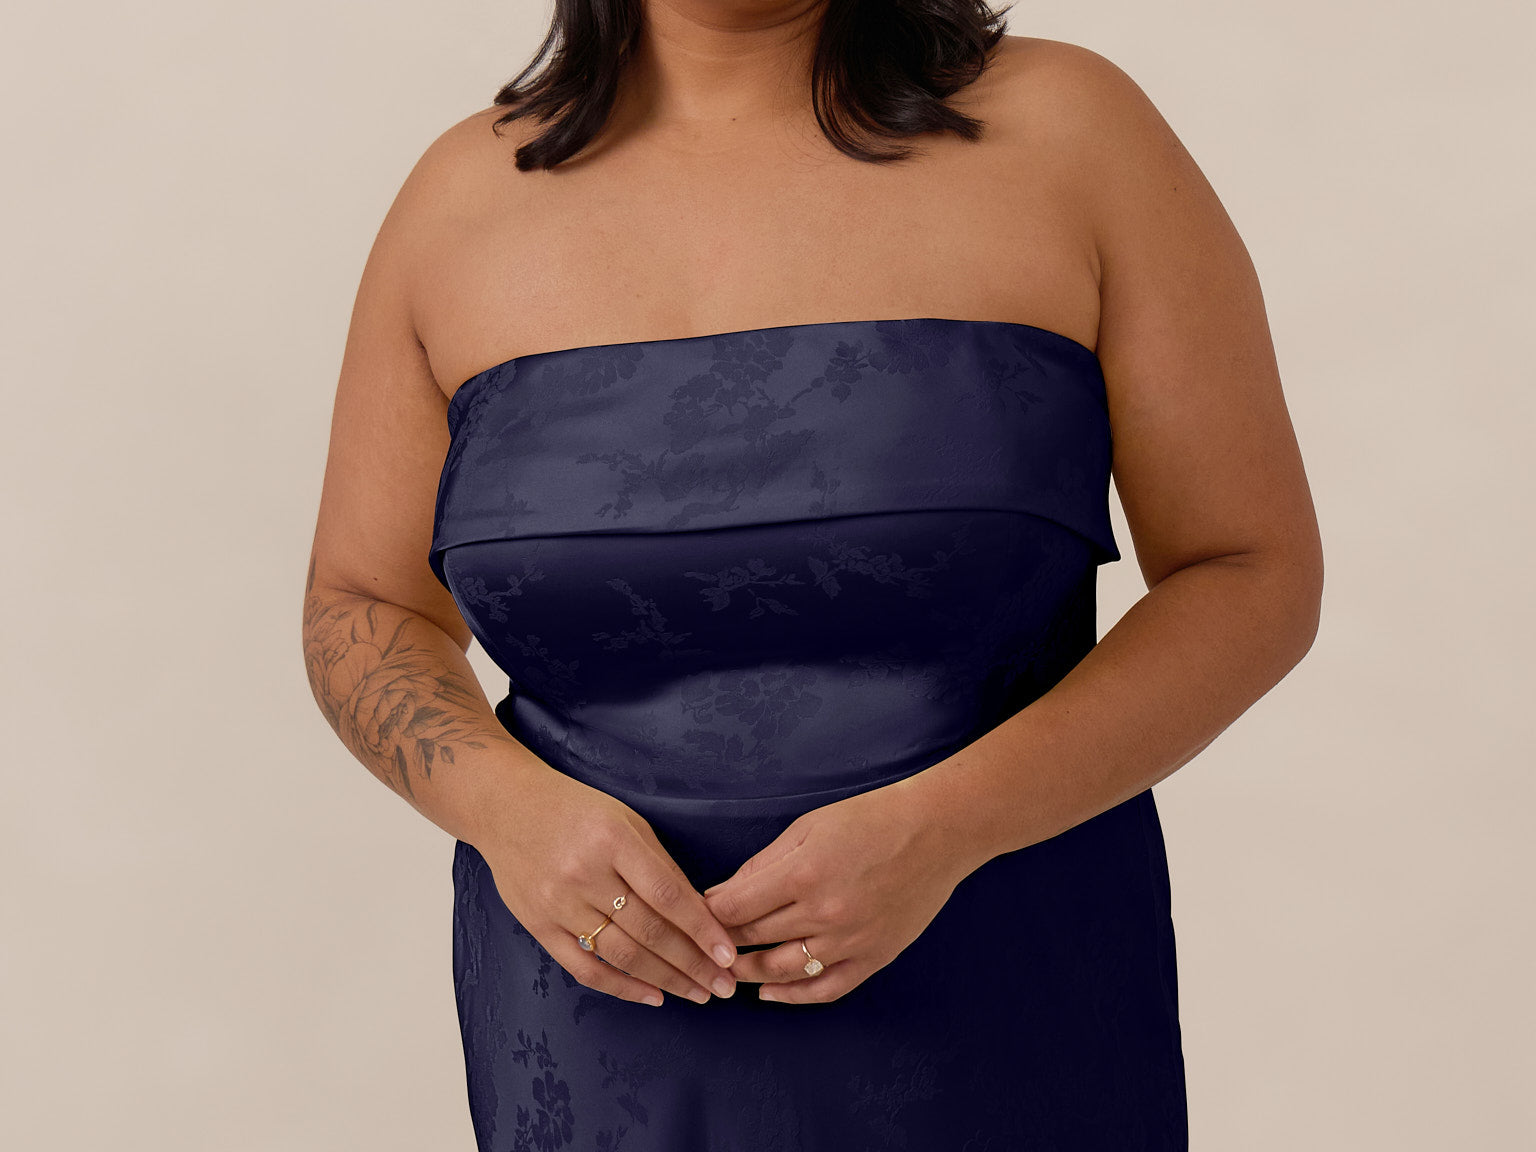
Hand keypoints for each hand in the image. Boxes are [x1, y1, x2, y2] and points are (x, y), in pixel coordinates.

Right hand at [474, 764, 739, 1005]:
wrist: (506, 807)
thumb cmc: (575, 809)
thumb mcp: (625, 821)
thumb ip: (659, 865)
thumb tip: (700, 913)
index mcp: (613, 840)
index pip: (668, 895)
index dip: (702, 929)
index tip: (729, 954)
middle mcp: (585, 874)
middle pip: (649, 931)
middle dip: (693, 964)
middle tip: (724, 985)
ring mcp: (559, 904)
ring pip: (622, 955)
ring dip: (666, 980)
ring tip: (698, 993)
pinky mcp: (539, 926)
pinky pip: (584, 968)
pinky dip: (622, 988)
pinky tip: (653, 996)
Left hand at [701, 776, 971, 1003]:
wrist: (937, 832)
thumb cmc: (871, 819)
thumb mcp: (809, 827)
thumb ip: (764, 863)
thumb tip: (726, 893)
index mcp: (803, 874)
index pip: (736, 907)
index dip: (709, 912)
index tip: (693, 913)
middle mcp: (824, 913)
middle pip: (755, 937)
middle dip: (723, 940)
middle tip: (701, 943)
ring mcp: (850, 940)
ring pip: (783, 969)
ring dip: (748, 972)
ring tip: (726, 970)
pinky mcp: (874, 957)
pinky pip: (826, 988)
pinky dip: (794, 996)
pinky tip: (770, 994)